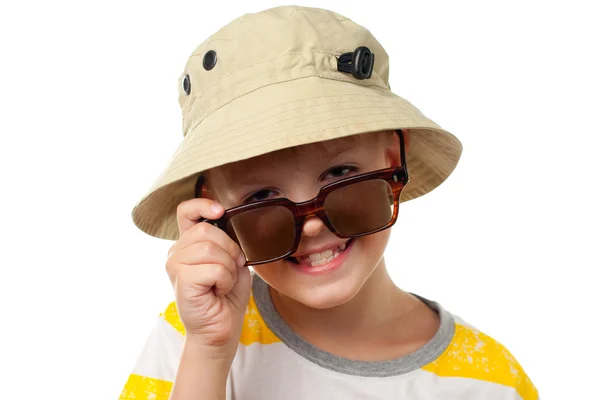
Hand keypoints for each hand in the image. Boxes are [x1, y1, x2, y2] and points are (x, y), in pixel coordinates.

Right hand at [166, 198, 250, 357]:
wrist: (220, 331)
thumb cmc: (226, 297)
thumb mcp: (232, 262)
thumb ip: (228, 241)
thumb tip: (230, 224)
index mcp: (189, 244)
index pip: (186, 211)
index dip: (203, 205)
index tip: (220, 211)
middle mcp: (177, 252)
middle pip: (207, 230)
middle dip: (229, 249)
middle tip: (230, 270)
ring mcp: (175, 265)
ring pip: (211, 249)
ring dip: (228, 268)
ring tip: (222, 283)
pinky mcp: (182, 280)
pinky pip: (214, 268)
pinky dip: (224, 280)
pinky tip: (217, 291)